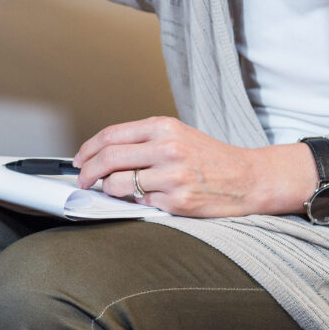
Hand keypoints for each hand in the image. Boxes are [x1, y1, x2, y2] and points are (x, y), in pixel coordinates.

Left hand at [73, 116, 316, 217]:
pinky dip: (136, 201)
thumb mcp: (178, 135)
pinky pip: (141, 202)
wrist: (249, 178)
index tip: (79, 159)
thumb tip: (103, 155)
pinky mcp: (178, 201)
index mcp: (164, 127)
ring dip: (109, 189)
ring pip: (119, 184)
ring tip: (114, 190)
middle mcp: (167, 148)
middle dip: (87, 172)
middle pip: (109, 158)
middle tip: (82, 181)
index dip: (88, 149)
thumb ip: (143, 141)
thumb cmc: (211, 158)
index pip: (111, 136)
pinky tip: (147, 198)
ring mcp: (173, 176)